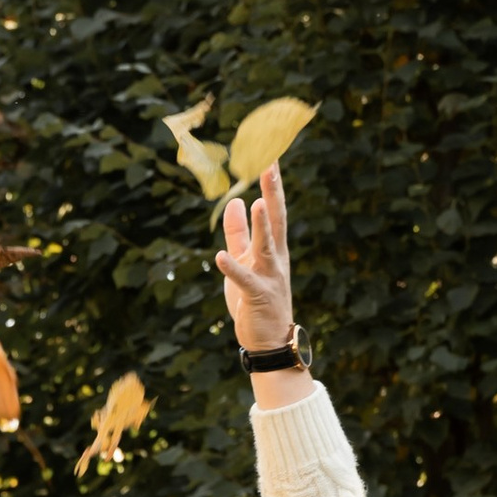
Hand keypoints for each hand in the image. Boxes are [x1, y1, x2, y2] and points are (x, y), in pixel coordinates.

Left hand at [216, 162, 295, 365]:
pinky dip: (233, 268)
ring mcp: (269, 276)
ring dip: (262, 225)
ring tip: (257, 202)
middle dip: (272, 193)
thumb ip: (240, 232)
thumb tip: (238, 200)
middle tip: (271, 165)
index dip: (271, 184)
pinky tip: (220, 257)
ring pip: (266, 246)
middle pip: (275, 220)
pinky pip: (244, 280)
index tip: (269, 156)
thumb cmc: (257, 299)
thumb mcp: (246, 259)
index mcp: (273, 248)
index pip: (273, 210)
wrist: (269, 340)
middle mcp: (276, 258)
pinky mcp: (257, 296)